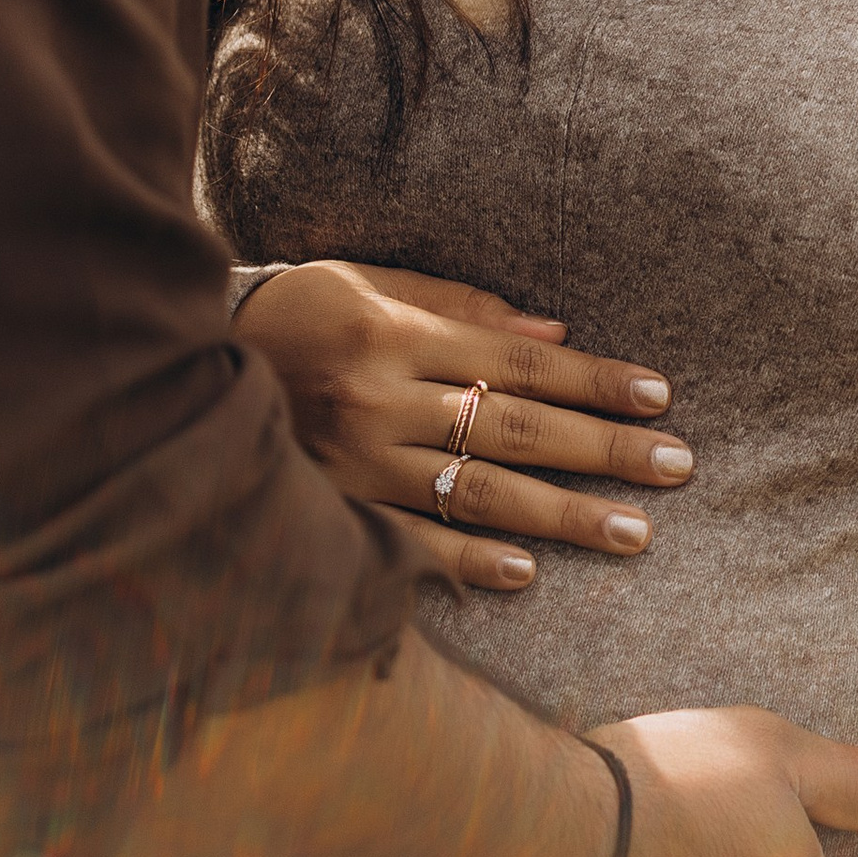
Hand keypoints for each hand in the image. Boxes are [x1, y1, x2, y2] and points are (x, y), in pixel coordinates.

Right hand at [238, 260, 696, 593]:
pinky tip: (525, 573)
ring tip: (634, 532)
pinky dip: (466, 560)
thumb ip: (459, 306)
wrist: (180, 367)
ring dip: (562, 515)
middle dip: (604, 450)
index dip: (593, 378)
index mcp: (391, 332)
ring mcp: (353, 463)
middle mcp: (377, 399)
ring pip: (477, 492)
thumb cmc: (294, 313)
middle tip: (677, 468)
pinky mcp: (330, 508)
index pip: (519, 360)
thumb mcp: (368, 283)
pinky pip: (407, 542)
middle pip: (514, 428)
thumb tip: (555, 332)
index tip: (660, 396)